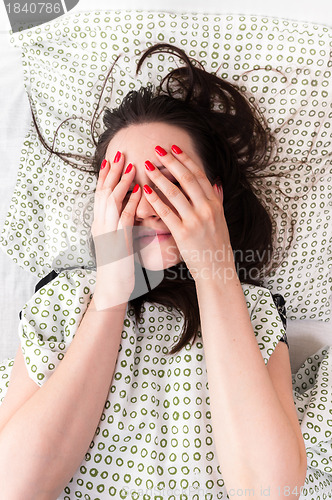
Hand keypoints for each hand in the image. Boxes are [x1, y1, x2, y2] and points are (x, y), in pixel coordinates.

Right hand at [91, 153, 140, 308]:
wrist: (111, 289)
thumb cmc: (117, 266)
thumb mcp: (117, 241)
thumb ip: (121, 224)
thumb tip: (130, 209)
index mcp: (100, 224)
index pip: (101, 194)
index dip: (106, 175)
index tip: (113, 159)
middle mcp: (100, 226)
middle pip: (103, 192)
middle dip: (112, 172)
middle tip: (120, 153)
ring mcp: (107, 234)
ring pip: (111, 201)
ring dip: (122, 182)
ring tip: (131, 165)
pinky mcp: (117, 243)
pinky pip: (124, 218)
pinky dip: (132, 202)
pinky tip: (141, 191)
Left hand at [142, 145, 236, 283]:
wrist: (217, 269)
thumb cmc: (216, 245)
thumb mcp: (221, 219)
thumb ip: (217, 200)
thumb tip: (215, 182)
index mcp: (214, 204)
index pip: (199, 175)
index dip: (186, 160)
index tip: (174, 148)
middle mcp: (206, 209)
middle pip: (186, 179)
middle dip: (171, 161)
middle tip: (157, 149)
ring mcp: (195, 221)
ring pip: (174, 193)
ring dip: (159, 177)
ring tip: (147, 166)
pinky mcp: (183, 233)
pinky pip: (166, 213)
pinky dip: (155, 200)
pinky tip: (145, 190)